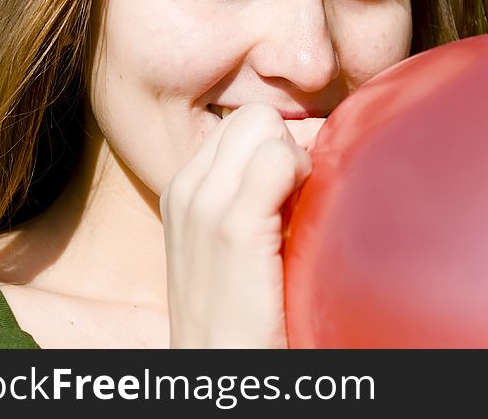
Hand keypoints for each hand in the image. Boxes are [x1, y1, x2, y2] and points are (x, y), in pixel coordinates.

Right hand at [160, 102, 324, 347]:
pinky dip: (303, 175)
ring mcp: (204, 205)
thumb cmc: (239, 311)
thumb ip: (252, 196)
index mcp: (184, 190)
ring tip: (299, 209)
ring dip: (297, 158)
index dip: (279, 145)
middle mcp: (187, 189)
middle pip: (253, 116)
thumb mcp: (231, 245)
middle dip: (288, 142)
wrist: (218, 371)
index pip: (240, 125)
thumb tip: (302, 156)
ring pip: (264, 124)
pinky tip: (301, 218)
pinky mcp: (233, 228)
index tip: (294, 188)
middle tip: (301, 194)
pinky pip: (279, 158)